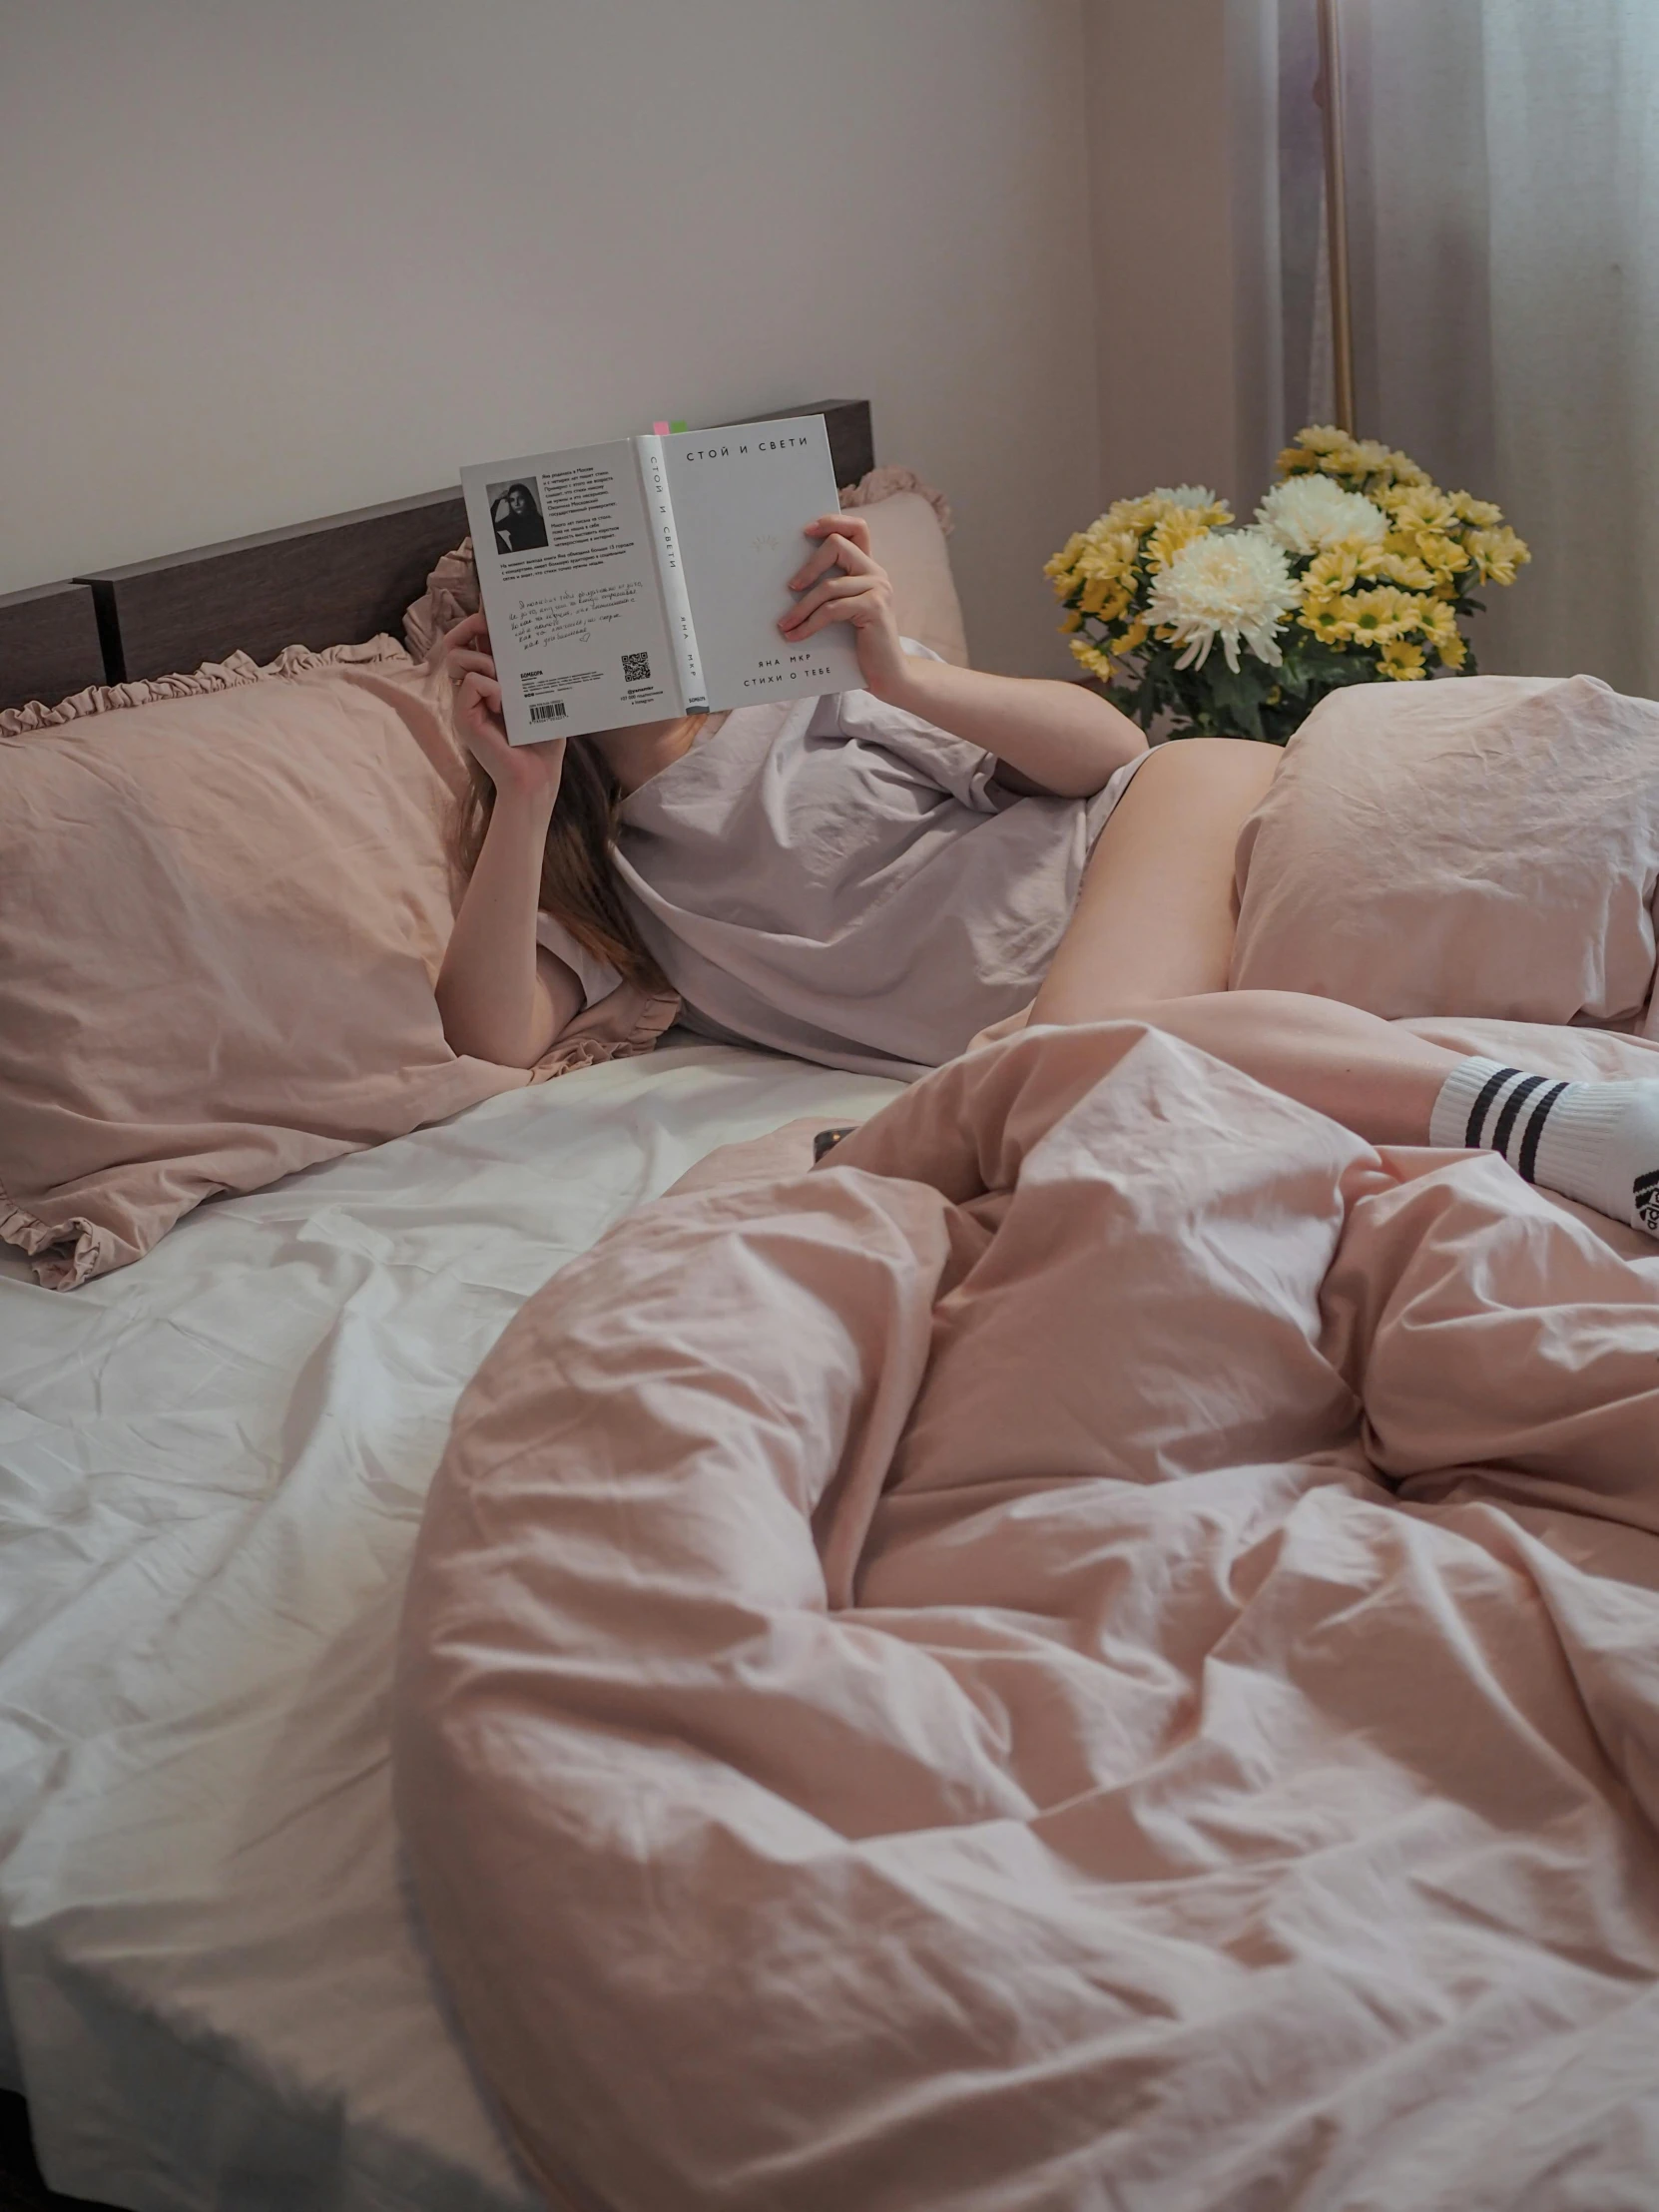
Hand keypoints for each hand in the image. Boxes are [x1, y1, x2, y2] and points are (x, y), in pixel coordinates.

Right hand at [439, 611, 565, 807]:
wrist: (537, 778)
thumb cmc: (542, 740)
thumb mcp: (543, 696)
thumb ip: (535, 669)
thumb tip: (539, 632)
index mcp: (489, 682)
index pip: (473, 642)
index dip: (478, 623)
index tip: (493, 612)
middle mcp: (472, 690)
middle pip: (456, 643)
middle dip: (472, 626)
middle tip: (489, 625)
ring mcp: (465, 704)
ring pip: (458, 658)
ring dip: (483, 659)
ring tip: (504, 676)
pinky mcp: (464, 718)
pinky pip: (470, 682)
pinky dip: (490, 686)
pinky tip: (505, 703)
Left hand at [781, 514, 908, 698]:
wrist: (888, 675)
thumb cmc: (861, 645)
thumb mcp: (844, 612)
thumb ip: (830, 592)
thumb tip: (790, 583)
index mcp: (869, 569)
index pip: (857, 528)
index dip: (832, 522)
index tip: (806, 530)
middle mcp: (876, 573)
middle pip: (837, 546)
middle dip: (808, 566)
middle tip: (790, 588)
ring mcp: (878, 589)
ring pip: (828, 586)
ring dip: (801, 608)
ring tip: (784, 625)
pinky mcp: (873, 607)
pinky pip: (831, 609)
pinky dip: (809, 624)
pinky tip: (796, 636)